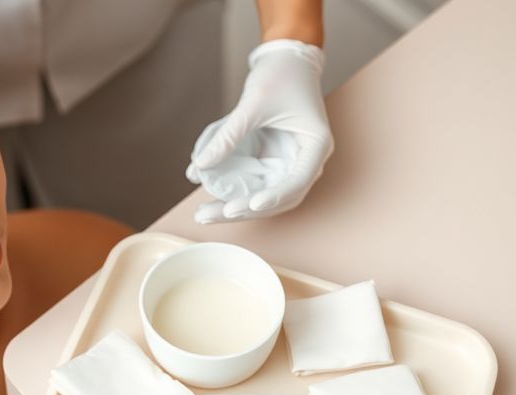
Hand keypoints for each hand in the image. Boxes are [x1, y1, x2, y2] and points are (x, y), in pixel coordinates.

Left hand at [185, 39, 333, 222]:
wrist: (285, 58)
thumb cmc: (281, 74)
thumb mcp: (253, 103)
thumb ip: (227, 135)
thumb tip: (199, 166)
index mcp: (315, 146)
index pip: (297, 181)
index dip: (274, 196)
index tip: (250, 205)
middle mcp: (306, 160)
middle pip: (279, 197)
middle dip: (244, 210)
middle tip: (211, 215)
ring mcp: (290, 162)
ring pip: (265, 195)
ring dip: (237, 206)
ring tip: (205, 213)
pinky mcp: (273, 159)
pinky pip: (255, 182)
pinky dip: (235, 190)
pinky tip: (210, 196)